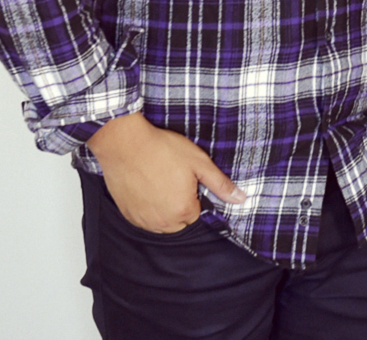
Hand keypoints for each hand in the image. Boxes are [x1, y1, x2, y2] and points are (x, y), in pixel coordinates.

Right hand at [88, 112, 245, 233]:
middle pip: (180, 222)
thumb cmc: (162, 149)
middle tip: (172, 179)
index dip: (193, 195)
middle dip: (180, 205)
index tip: (186, 179)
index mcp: (183, 211)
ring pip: (161, 223)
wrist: (125, 143)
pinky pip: (143, 219)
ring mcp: (142, 220)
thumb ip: (220, 184)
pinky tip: (145, 187)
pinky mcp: (127, 215)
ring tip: (159, 182)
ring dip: (163, 209)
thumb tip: (241, 199)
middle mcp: (162, 222)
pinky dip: (146, 209)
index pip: (197, 213)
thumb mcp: (199, 162)